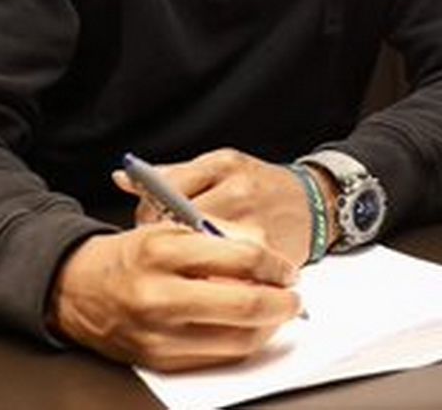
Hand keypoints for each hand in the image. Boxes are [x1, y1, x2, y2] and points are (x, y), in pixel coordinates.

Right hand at [48, 224, 301, 370]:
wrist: (77, 289)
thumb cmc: (131, 256)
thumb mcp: (171, 228)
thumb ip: (221, 239)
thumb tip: (269, 259)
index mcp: (162, 251)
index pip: (241, 259)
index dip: (275, 265)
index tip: (286, 269)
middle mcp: (159, 296)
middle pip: (245, 306)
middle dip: (282, 302)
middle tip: (293, 296)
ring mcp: (159, 334)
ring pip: (238, 339)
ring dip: (268, 327)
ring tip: (276, 312)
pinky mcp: (160, 360)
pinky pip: (218, 357)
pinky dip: (242, 342)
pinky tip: (248, 328)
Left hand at [115, 148, 317, 263]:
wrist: (318, 202)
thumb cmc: (262, 186)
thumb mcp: (220, 168)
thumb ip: (171, 174)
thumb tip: (122, 179)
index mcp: (224, 165)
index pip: (165, 191)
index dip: (149, 214)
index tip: (150, 224)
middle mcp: (240, 190)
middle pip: (179, 223)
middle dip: (167, 239)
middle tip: (169, 246)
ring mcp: (255, 223)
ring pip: (200, 251)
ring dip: (189, 260)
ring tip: (191, 260)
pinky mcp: (268, 253)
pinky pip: (225, 273)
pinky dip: (214, 276)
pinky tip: (213, 273)